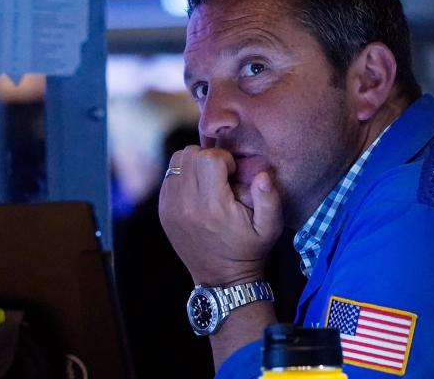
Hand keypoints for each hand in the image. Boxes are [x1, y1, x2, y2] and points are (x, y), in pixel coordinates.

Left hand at [158, 145, 282, 285]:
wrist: (222, 279)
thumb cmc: (249, 251)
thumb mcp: (270, 228)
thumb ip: (269, 199)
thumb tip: (262, 175)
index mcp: (212, 206)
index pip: (209, 158)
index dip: (225, 159)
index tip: (233, 174)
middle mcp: (186, 205)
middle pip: (190, 154)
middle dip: (209, 158)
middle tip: (221, 175)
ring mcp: (170, 208)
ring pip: (177, 161)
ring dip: (195, 164)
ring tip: (209, 180)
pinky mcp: (163, 211)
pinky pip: (170, 176)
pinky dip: (184, 176)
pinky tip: (198, 190)